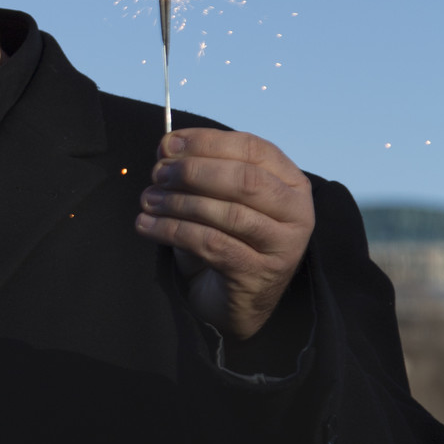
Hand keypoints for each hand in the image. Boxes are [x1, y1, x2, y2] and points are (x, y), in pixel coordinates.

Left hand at [135, 128, 313, 341]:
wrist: (237, 300)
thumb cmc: (229, 240)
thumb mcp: (220, 199)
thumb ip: (202, 169)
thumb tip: (167, 147)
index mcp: (291, 182)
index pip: (252, 148)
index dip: (207, 142)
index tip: (167, 144)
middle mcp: (296, 212)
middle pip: (244, 180)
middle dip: (193, 171)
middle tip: (158, 174)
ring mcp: (283, 245)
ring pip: (229, 213)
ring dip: (180, 203)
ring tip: (148, 200)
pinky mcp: (259, 273)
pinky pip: (212, 245)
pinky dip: (173, 231)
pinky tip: (147, 225)